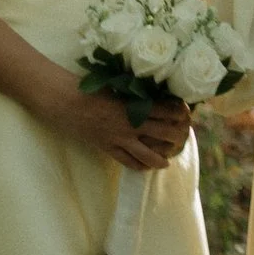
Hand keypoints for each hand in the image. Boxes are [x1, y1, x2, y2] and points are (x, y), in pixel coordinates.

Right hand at [58, 89, 189, 169]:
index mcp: (134, 105)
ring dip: (161, 158)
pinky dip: (139, 166)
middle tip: (183, 137)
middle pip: (163, 133)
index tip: (186, 113)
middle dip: (176, 136)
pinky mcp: (108, 147)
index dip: (179, 113)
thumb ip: (135, 92)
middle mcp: (131, 124)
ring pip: (147, 154)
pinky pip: (127, 161)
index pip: (166, 110)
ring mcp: (120, 138)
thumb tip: (152, 92)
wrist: (68, 102)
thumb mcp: (117, 86)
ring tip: (168, 162)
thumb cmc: (92, 88)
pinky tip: (146, 168)